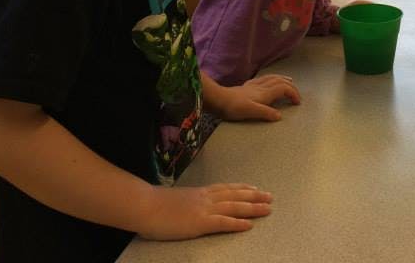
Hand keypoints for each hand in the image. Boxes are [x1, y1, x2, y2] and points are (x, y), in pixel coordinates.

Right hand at [136, 183, 271, 240]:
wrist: (144, 205)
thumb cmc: (154, 204)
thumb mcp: (177, 199)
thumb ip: (188, 202)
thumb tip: (191, 206)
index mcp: (200, 193)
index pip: (226, 188)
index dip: (242, 188)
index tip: (255, 188)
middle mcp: (206, 198)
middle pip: (235, 196)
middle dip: (254, 197)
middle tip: (270, 197)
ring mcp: (204, 210)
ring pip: (234, 207)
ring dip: (253, 208)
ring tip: (268, 209)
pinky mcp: (199, 223)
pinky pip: (223, 223)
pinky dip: (237, 224)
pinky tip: (249, 226)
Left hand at [218, 74, 301, 121]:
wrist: (219, 100)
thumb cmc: (235, 107)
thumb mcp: (251, 112)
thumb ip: (266, 113)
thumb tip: (280, 116)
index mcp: (264, 93)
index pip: (283, 89)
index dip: (293, 93)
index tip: (297, 102)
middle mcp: (261, 87)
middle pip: (280, 81)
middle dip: (291, 86)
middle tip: (296, 94)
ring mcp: (254, 85)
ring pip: (272, 78)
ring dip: (283, 79)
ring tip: (289, 81)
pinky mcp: (247, 86)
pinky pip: (263, 79)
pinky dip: (271, 78)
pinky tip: (268, 81)